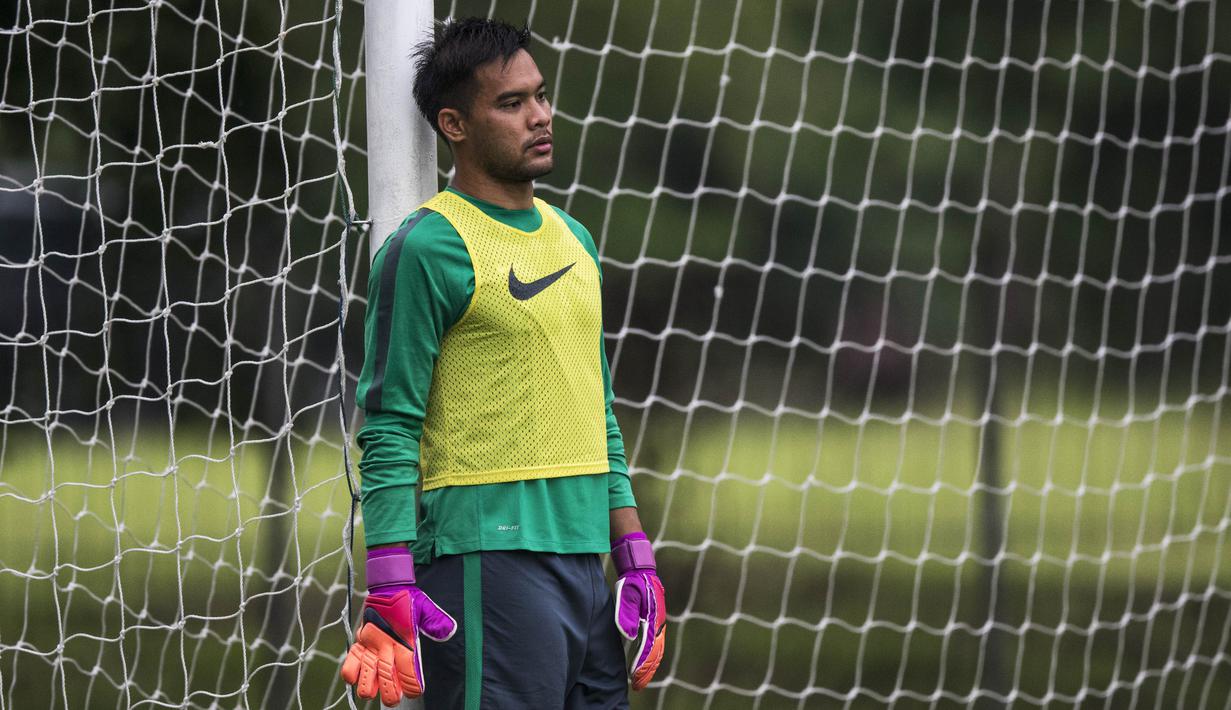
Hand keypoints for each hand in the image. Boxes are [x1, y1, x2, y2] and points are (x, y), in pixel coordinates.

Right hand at [341, 549, 455, 705]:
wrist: (386, 586)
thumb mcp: (426, 608)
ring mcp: (369, 645)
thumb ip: (437, 622)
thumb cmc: (407, 599)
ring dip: (370, 689)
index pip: (409, 673)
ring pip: (365, 679)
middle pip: (386, 681)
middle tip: (395, 698)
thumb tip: (449, 631)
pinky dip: (352, 675)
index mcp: (404, 640)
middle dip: (392, 696)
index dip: (413, 687)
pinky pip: (349, 665)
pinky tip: (360, 677)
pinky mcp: (358, 643)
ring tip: (376, 691)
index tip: (415, 692)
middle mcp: (385, 645)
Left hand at [612, 532, 665, 690]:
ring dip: (649, 666)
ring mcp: (658, 624)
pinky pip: (655, 644)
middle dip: (646, 671)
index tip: (634, 678)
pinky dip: (651, 657)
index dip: (641, 665)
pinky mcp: (655, 622)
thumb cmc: (633, 582)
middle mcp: (658, 624)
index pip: (648, 648)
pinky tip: (644, 663)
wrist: (641, 569)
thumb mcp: (627, 595)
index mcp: (652, 619)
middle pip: (655, 654)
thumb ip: (626, 614)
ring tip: (640, 680)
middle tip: (637, 686)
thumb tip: (630, 635)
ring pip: (657, 651)